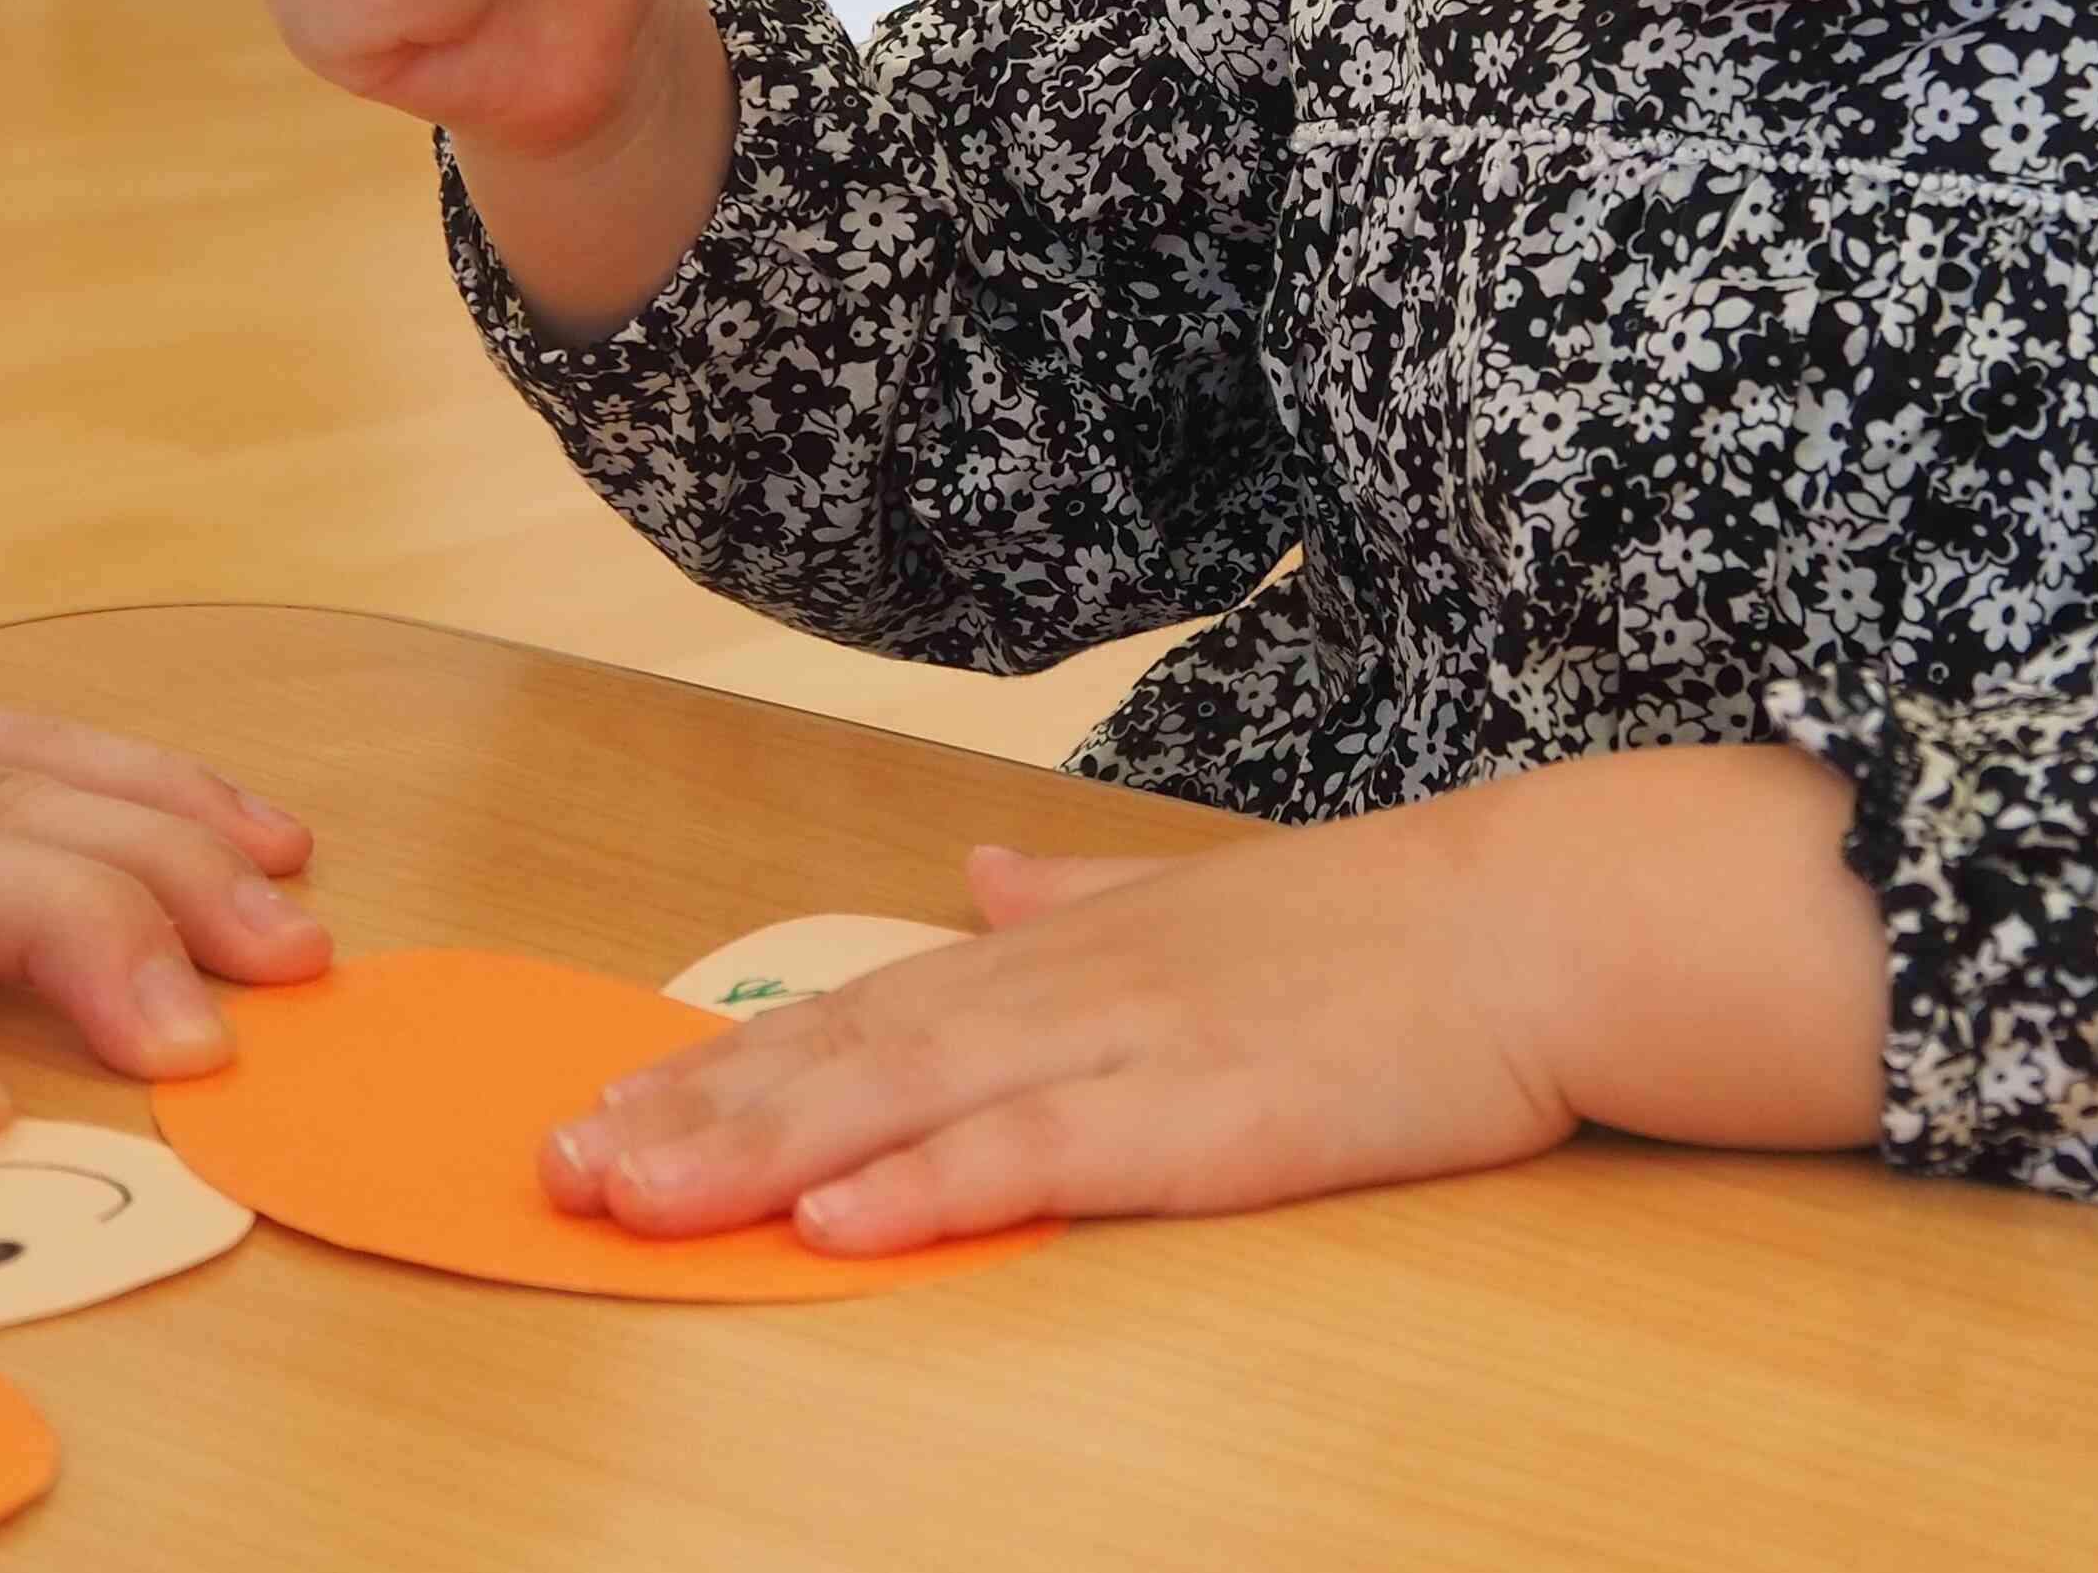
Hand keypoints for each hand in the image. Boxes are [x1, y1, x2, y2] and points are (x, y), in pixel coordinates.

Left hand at [538, 750, 1888, 1256]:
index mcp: (1069, 947)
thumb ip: (1086, 891)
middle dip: (694, 1114)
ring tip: (634, 1194)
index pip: (861, 1005)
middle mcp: (1070, 987)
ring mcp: (1131, 1048)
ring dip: (758, 1152)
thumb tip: (982, 873)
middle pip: (848, 1053)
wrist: (1541, 922)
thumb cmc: (1389, 927)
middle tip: (557, 1168)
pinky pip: (1038, 1161)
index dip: (723, 1058)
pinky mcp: (1204, 1120)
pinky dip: (927, 1189)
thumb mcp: (1209, 890)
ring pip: (908, 1103)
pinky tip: (833, 1223)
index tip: (602, 1101)